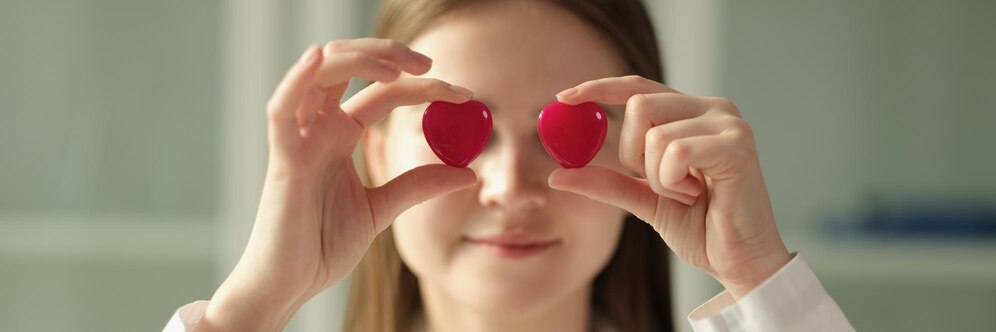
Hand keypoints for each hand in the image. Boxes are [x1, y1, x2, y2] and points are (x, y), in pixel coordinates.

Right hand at [196, 39, 476, 330]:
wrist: (291, 285)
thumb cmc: (322, 246)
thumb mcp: (382, 209)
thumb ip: (418, 185)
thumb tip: (469, 173)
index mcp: (340, 135)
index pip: (384, 93)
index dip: (424, 88)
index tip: (464, 95)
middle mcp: (319, 129)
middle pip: (350, 68)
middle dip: (390, 56)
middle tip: (431, 65)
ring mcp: (299, 139)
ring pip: (319, 75)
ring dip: (358, 60)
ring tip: (399, 68)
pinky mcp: (282, 159)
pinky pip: (282, 110)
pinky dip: (296, 79)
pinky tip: (318, 57)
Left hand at [548, 75, 791, 298]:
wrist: (739, 261)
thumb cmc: (701, 227)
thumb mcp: (643, 200)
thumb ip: (605, 182)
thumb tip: (557, 174)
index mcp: (691, 114)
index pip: (637, 87)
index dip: (598, 88)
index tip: (562, 97)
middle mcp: (713, 108)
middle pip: (639, 104)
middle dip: (632, 153)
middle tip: (660, 184)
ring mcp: (728, 124)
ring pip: (654, 134)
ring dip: (658, 178)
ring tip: (688, 194)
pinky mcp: (737, 145)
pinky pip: (675, 151)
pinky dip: (672, 182)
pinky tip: (697, 196)